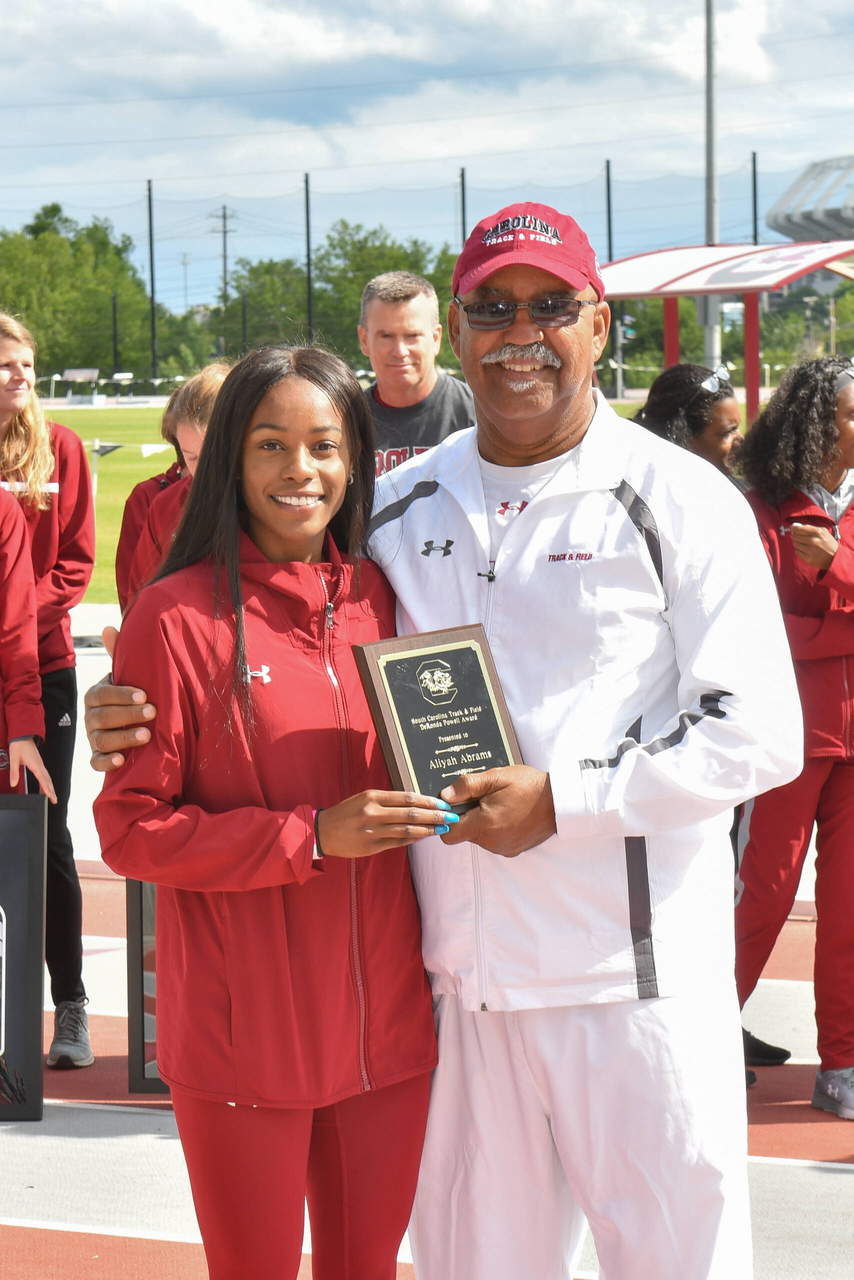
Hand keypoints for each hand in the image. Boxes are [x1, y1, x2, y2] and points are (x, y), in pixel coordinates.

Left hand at [9, 738, 56, 802]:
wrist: (22, 735)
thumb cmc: (19, 745)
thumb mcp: (14, 759)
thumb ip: (14, 772)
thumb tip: (13, 783)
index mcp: (35, 765)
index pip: (42, 779)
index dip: (46, 789)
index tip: (50, 796)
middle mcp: (40, 765)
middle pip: (48, 780)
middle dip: (51, 791)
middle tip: (54, 800)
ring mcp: (40, 764)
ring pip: (47, 778)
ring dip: (50, 787)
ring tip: (51, 796)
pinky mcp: (38, 764)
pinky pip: (44, 775)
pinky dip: (45, 782)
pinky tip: (43, 787)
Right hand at [84, 626, 155, 771]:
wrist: (135, 721)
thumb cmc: (133, 694)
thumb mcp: (128, 675)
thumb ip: (119, 654)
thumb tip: (108, 627)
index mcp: (96, 694)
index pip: (103, 694)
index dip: (122, 695)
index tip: (145, 696)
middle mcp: (91, 716)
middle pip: (103, 717)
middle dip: (128, 715)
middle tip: (153, 713)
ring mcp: (93, 737)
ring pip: (101, 739)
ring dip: (124, 738)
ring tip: (147, 735)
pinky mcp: (98, 756)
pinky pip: (96, 762)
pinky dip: (106, 762)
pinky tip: (121, 760)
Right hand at [316, 790, 458, 857]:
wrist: (323, 831)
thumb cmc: (346, 812)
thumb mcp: (364, 798)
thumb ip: (388, 800)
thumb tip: (415, 803)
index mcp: (372, 797)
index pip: (407, 798)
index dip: (428, 801)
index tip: (443, 803)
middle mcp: (373, 812)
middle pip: (411, 813)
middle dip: (435, 815)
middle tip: (451, 817)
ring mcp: (373, 831)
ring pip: (407, 829)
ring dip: (428, 829)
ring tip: (443, 828)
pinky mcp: (372, 846)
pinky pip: (398, 842)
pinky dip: (414, 838)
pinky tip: (425, 836)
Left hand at [437, 766, 555, 857]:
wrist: (559, 802)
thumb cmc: (529, 786)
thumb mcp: (496, 777)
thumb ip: (467, 786)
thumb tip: (445, 795)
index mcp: (484, 824)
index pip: (449, 833)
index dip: (448, 819)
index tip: (456, 805)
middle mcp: (491, 842)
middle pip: (464, 833)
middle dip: (468, 816)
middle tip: (484, 798)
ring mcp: (502, 848)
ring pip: (479, 837)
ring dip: (482, 822)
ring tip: (500, 804)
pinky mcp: (512, 850)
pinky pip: (493, 841)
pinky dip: (495, 829)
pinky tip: (508, 814)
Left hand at [790, 522, 837, 569]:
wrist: (835, 558)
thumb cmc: (828, 543)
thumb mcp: (823, 532)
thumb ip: (809, 527)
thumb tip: (795, 526)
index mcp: (817, 532)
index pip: (798, 529)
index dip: (793, 528)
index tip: (793, 528)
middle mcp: (813, 541)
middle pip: (795, 536)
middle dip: (796, 536)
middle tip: (802, 538)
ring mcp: (810, 550)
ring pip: (795, 544)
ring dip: (798, 543)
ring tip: (805, 544)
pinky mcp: (807, 558)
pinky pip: (797, 551)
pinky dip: (800, 550)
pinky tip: (806, 550)